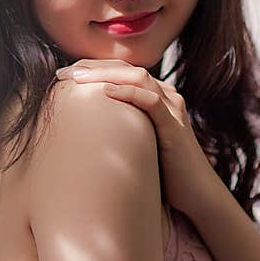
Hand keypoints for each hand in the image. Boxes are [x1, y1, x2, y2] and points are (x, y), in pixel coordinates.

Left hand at [55, 59, 214, 217]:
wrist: (196, 193)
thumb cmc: (163, 171)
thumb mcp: (136, 142)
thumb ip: (117, 128)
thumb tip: (81, 129)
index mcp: (155, 96)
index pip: (120, 71)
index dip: (91, 69)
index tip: (62, 75)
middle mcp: (165, 96)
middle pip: (126, 69)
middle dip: (92, 67)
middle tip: (62, 72)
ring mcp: (172, 108)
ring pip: (137, 78)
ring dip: (104, 74)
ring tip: (77, 78)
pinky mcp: (175, 125)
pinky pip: (151, 101)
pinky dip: (128, 93)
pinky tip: (106, 92)